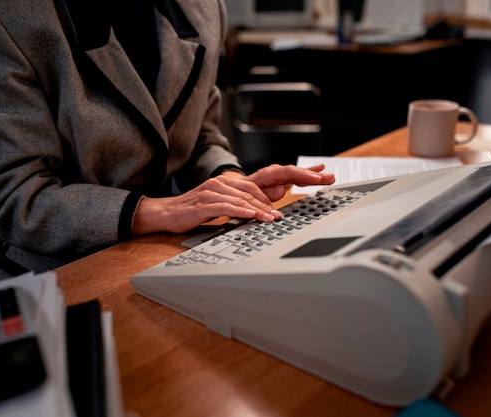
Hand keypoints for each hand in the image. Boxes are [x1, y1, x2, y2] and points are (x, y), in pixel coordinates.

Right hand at [131, 163, 334, 233]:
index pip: (272, 176)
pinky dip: (242, 211)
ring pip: (246, 197)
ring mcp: (216, 190)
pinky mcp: (205, 202)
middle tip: (315, 186)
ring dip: (263, 208)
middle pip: (264, 183)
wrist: (168, 213)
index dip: (297, 174)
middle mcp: (228, 182)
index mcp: (236, 182)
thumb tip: (275, 200)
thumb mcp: (229, 206)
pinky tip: (254, 216)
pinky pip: (227, 207)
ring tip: (276, 218)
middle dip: (290, 185)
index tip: (322, 174)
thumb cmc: (198, 210)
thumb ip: (251, 201)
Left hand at [242, 163, 335, 201]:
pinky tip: (322, 176)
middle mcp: (278, 173)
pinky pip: (300, 179)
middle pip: (299, 172)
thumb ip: (264, 194)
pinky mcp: (285, 181)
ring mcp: (282, 177)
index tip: (316, 179)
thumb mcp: (250, 194)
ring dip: (316, 177)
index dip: (303, 175)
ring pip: (301, 175)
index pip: (289, 172)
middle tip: (329, 177)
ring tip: (331, 178)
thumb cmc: (243, 191)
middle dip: (314, 175)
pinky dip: (310, 178)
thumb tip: (278, 193)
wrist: (239, 188)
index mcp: (269, 174)